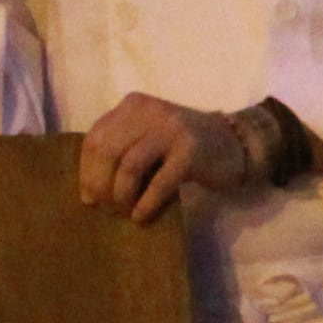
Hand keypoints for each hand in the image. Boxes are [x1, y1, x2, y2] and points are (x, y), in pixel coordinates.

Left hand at [79, 94, 254, 223]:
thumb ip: (122, 149)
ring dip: (122, 195)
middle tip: (106, 208)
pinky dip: (146, 203)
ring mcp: (172, 128)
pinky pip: (159, 182)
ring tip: (125, 212)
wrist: (235, 145)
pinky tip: (142, 216)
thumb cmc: (185, 149)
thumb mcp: (149, 138)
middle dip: (101, 184)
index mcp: (134, 105)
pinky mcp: (191, 150)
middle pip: (108, 150)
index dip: (87, 170)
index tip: (89, 196)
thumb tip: (90, 190)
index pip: (96, 137)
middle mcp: (150, 110)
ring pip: (129, 165)